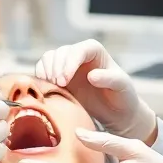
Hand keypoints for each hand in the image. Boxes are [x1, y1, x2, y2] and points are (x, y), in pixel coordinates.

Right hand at [34, 40, 155, 141]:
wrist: (116, 112)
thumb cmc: (122, 96)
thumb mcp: (122, 87)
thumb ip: (109, 79)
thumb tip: (91, 75)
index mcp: (95, 51)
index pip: (79, 49)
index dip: (69, 63)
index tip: (65, 80)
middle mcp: (80, 54)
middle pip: (61, 53)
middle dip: (56, 68)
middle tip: (58, 86)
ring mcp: (67, 64)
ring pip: (49, 58)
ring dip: (46, 71)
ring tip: (51, 86)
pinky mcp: (59, 76)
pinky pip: (43, 69)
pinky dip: (40, 76)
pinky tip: (44, 87)